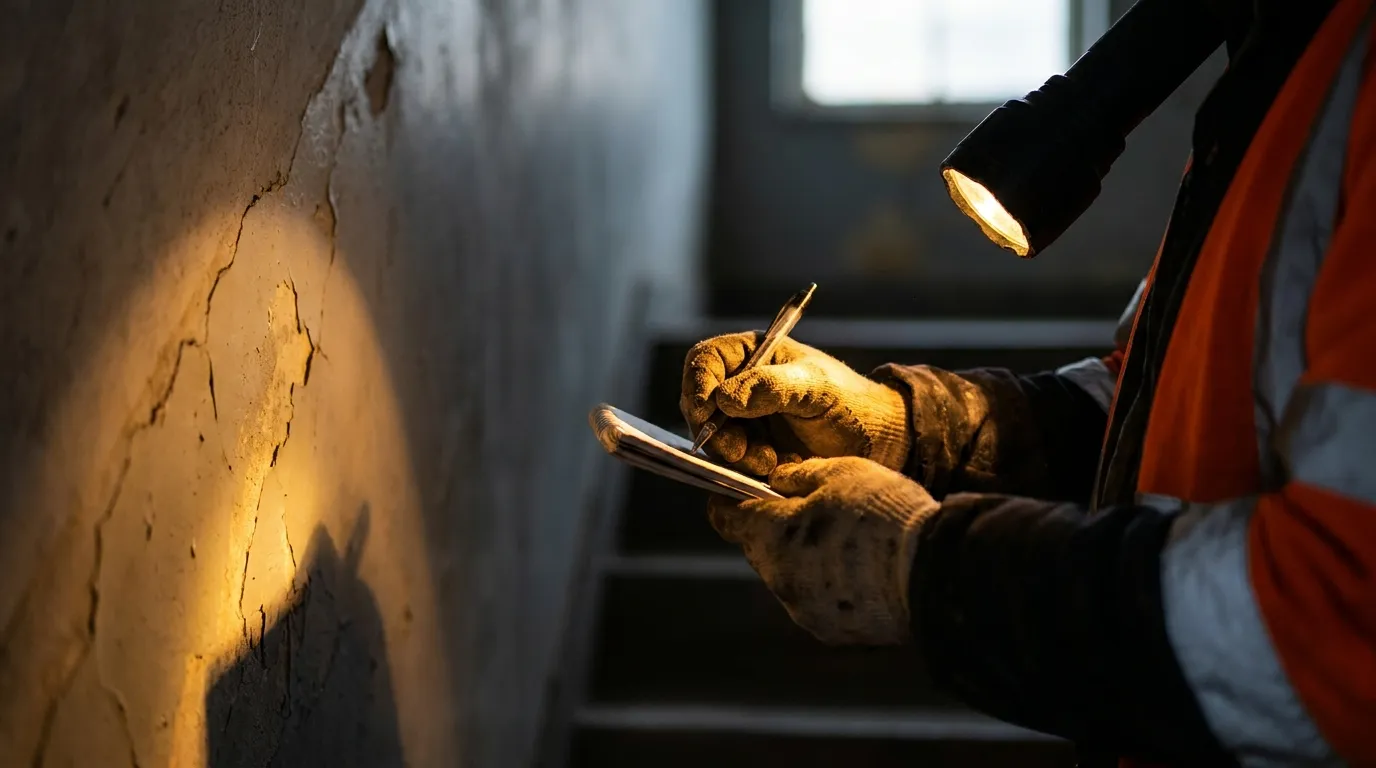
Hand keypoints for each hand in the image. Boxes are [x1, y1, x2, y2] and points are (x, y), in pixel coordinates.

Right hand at [680, 332, 910, 476]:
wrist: (878, 443)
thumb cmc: (852, 403)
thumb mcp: (816, 388)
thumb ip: (773, 387)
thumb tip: (725, 398)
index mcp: (754, 353)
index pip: (706, 360)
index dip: (697, 383)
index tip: (704, 412)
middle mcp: (742, 384)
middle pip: (701, 403)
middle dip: (716, 430)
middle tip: (740, 452)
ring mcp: (745, 419)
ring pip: (714, 437)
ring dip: (734, 455)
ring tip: (770, 463)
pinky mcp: (751, 450)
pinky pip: (731, 461)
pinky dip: (746, 469)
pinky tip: (777, 469)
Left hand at [708, 456, 938, 645]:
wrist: (933, 572)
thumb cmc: (883, 514)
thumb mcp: (841, 473)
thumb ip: (800, 475)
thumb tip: (780, 481)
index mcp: (771, 536)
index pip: (726, 519)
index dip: (727, 503)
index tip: (732, 493)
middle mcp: (779, 581)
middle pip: (759, 550)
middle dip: (773, 530)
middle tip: (803, 510)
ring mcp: (805, 611)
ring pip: (789, 578)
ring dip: (803, 560)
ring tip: (842, 541)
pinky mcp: (832, 632)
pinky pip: (818, 602)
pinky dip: (828, 586)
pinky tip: (859, 571)